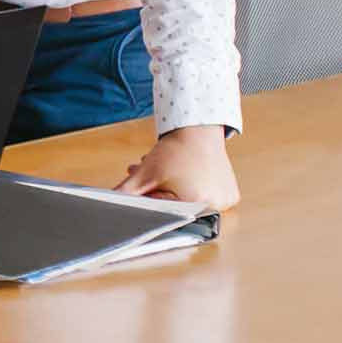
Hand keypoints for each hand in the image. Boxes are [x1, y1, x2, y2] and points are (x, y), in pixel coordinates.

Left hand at [115, 123, 239, 209]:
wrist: (199, 131)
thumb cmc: (176, 150)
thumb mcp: (146, 172)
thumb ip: (126, 190)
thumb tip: (111, 200)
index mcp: (196, 202)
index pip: (164, 212)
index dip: (152, 199)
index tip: (148, 188)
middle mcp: (215, 205)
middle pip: (179, 208)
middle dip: (160, 193)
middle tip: (155, 178)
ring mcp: (225, 201)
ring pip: (191, 203)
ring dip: (174, 190)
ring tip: (165, 172)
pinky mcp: (230, 195)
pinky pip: (207, 199)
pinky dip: (193, 190)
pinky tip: (186, 175)